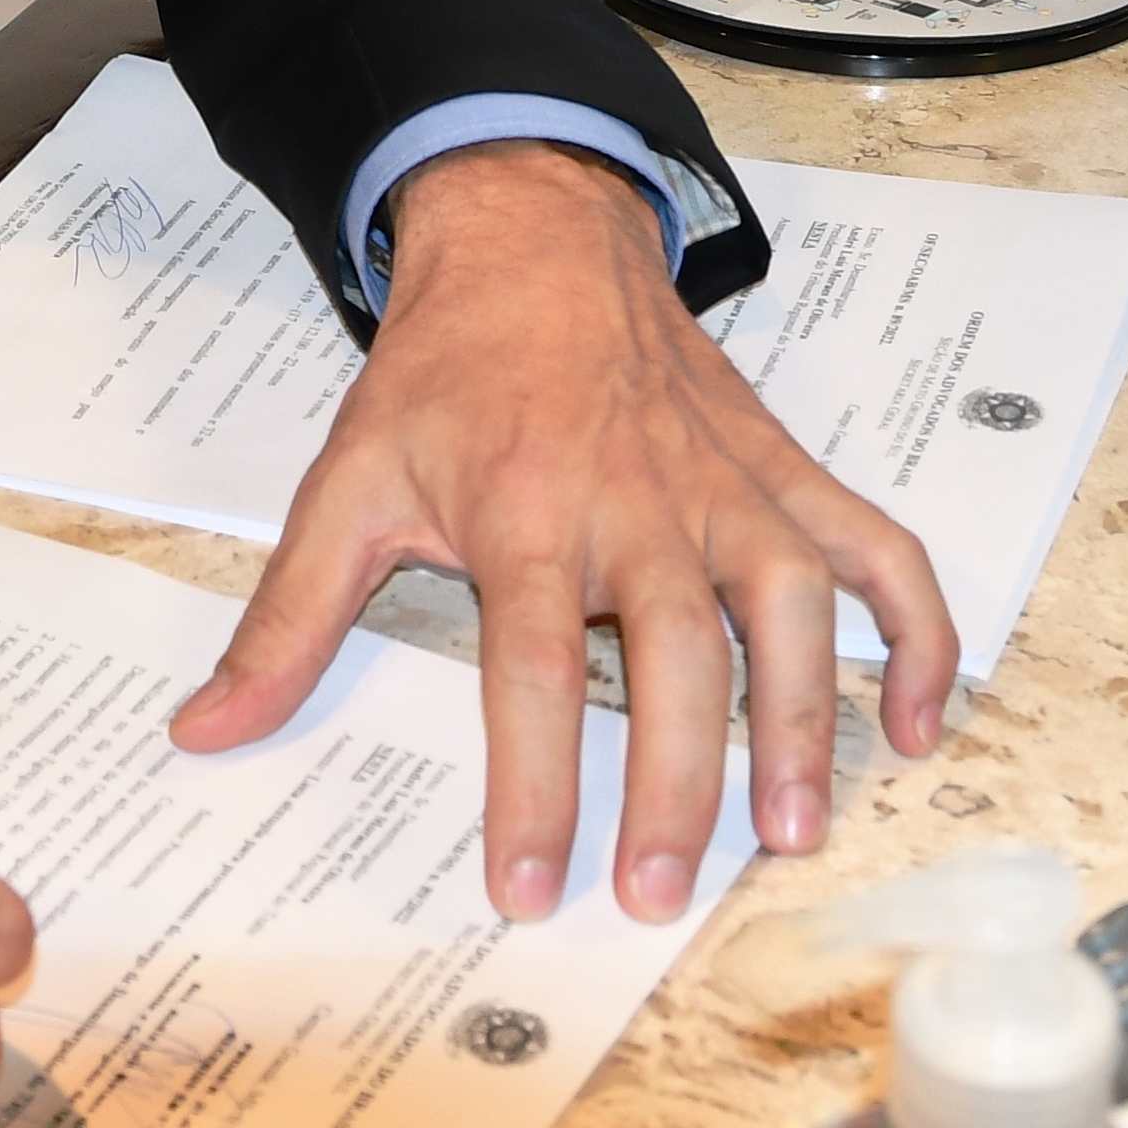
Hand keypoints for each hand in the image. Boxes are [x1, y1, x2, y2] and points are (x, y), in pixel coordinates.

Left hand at [169, 142, 958, 927]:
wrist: (533, 235)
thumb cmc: (444, 373)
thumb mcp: (346, 485)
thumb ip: (285, 621)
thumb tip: (207, 733)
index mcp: (526, 509)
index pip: (534, 669)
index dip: (536, 786)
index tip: (530, 884)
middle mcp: (641, 500)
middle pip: (678, 656)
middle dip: (679, 783)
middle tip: (665, 892)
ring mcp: (727, 485)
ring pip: (791, 608)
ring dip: (804, 720)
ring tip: (792, 829)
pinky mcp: (783, 471)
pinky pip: (875, 548)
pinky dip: (916, 630)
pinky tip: (919, 721)